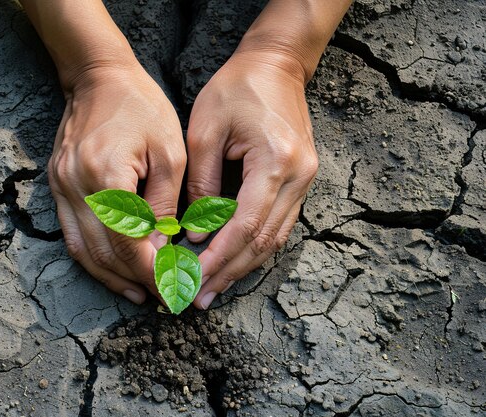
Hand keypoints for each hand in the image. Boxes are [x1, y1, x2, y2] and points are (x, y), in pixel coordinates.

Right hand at [48, 62, 185, 303]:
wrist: (98, 77)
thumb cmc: (141, 107)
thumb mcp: (169, 150)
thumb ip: (165, 202)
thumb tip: (161, 247)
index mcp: (106, 176)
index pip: (128, 244)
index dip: (153, 272)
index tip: (176, 289)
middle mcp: (76, 187)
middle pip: (103, 254)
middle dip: (136, 281)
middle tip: (164, 298)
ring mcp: (60, 188)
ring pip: (82, 251)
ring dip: (111, 278)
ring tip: (140, 295)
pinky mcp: (56, 186)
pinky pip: (71, 235)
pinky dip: (92, 259)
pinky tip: (113, 270)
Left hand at [186, 51, 318, 309]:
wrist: (277, 65)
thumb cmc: (236, 88)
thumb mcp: (206, 130)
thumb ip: (201, 184)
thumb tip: (195, 231)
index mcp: (275, 162)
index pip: (245, 225)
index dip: (218, 257)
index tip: (192, 278)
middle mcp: (298, 178)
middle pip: (263, 241)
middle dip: (229, 272)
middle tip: (198, 297)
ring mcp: (305, 181)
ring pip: (274, 239)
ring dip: (243, 267)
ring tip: (212, 288)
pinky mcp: (301, 181)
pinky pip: (279, 225)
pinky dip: (255, 247)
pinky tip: (234, 262)